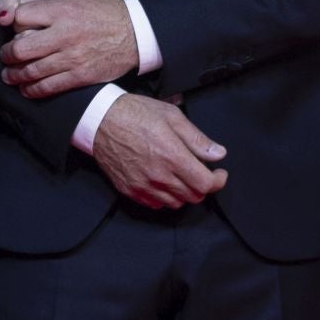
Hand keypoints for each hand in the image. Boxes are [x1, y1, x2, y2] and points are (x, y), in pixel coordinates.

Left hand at [0, 0, 138, 96]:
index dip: (11, 21)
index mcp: (63, 9)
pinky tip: (26, 88)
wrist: (137, 33)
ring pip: (31, 70)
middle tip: (5, 55)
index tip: (10, 25)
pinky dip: (32, 90)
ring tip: (9, 75)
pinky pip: (48, 87)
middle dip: (7, 54)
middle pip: (21, 47)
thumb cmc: (105, 8)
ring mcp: (71, 58)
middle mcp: (65, 34)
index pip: (22, 16)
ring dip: (14, 75)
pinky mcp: (79, 76)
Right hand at [91, 95, 227, 209]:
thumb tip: (218, 154)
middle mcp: (159, 176)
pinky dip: (165, 197)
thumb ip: (197, 139)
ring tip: (181, 176)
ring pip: (176, 203)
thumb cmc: (135, 114)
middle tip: (200, 171)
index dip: (218, 181)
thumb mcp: (172, 117)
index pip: (205, 184)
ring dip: (184, 192)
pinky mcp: (130, 190)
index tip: (219, 173)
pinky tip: (164, 181)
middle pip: (193, 196)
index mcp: (172, 156)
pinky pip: (155, 204)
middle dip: (203, 185)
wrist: (101, 120)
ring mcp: (143, 186)